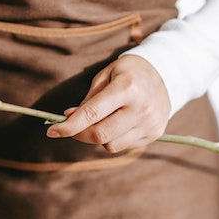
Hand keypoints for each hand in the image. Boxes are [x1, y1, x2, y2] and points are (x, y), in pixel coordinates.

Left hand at [46, 55, 170, 152]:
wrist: (166, 73)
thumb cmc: (128, 72)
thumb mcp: (106, 75)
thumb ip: (89, 99)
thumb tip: (70, 119)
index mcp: (126, 87)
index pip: (92, 114)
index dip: (69, 126)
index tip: (52, 131)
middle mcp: (140, 108)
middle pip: (100, 135)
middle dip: (79, 133)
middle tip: (71, 126)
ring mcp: (150, 123)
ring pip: (111, 145)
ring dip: (98, 136)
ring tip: (103, 119)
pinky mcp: (155, 133)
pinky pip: (124, 146)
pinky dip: (114, 138)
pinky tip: (118, 122)